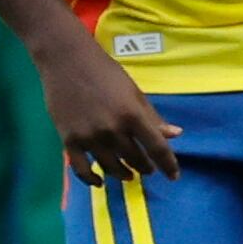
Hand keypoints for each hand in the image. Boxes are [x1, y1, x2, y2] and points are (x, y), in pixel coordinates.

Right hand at [39, 35, 180, 182]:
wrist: (66, 61)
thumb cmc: (105, 72)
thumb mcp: (134, 92)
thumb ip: (153, 116)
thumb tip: (176, 135)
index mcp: (132, 115)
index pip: (157, 148)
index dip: (168, 165)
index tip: (174, 176)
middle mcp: (112, 130)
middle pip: (135, 159)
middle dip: (145, 167)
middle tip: (148, 169)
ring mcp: (89, 137)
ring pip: (111, 167)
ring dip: (122, 174)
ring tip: (128, 175)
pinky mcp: (69, 140)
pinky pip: (82, 169)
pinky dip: (92, 180)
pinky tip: (100, 182)